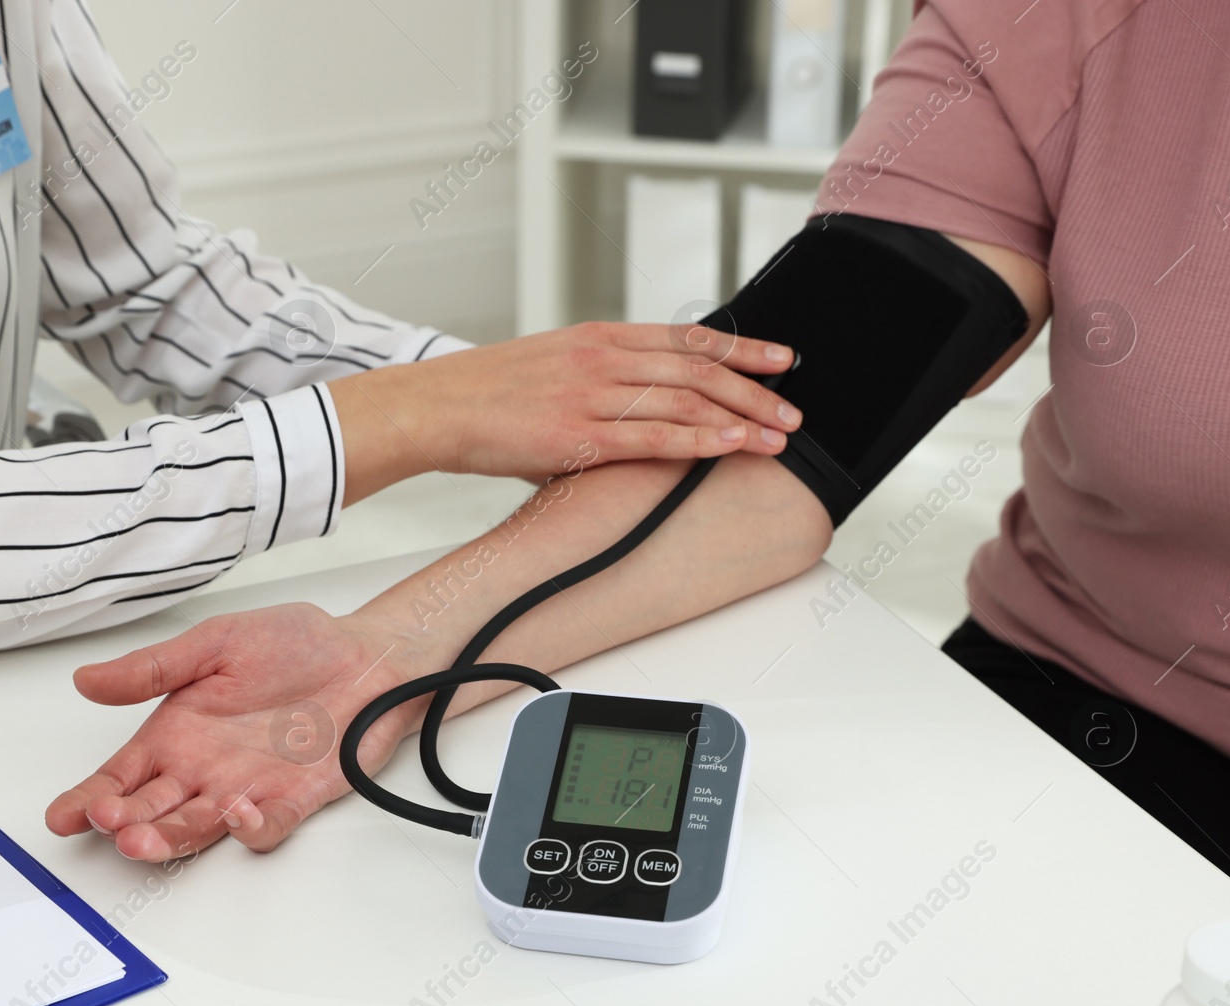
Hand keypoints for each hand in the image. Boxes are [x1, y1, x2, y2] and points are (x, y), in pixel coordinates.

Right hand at [45, 604, 415, 859]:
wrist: (367, 655)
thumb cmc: (294, 645)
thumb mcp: (216, 642)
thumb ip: (154, 668)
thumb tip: (87, 679)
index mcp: (177, 733)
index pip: (121, 777)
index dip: (89, 798)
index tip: (64, 814)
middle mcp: (205, 769)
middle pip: (151, 811)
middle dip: (125, 824)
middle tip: (110, 823)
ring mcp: (247, 788)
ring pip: (198, 829)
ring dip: (170, 838)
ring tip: (144, 838)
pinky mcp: (293, 799)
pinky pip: (265, 826)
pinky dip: (249, 827)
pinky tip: (235, 811)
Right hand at [329, 321, 801, 502]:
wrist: (435, 406)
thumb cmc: (487, 394)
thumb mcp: (552, 367)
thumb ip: (599, 384)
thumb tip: (636, 416)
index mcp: (599, 336)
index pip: (686, 336)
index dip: (741, 347)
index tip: (780, 359)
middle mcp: (603, 358)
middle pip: (699, 367)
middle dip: (755, 388)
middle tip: (794, 408)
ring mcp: (593, 395)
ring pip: (686, 401)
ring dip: (741, 417)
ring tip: (779, 436)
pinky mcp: (579, 437)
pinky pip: (654, 437)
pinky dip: (701, 441)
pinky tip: (733, 445)